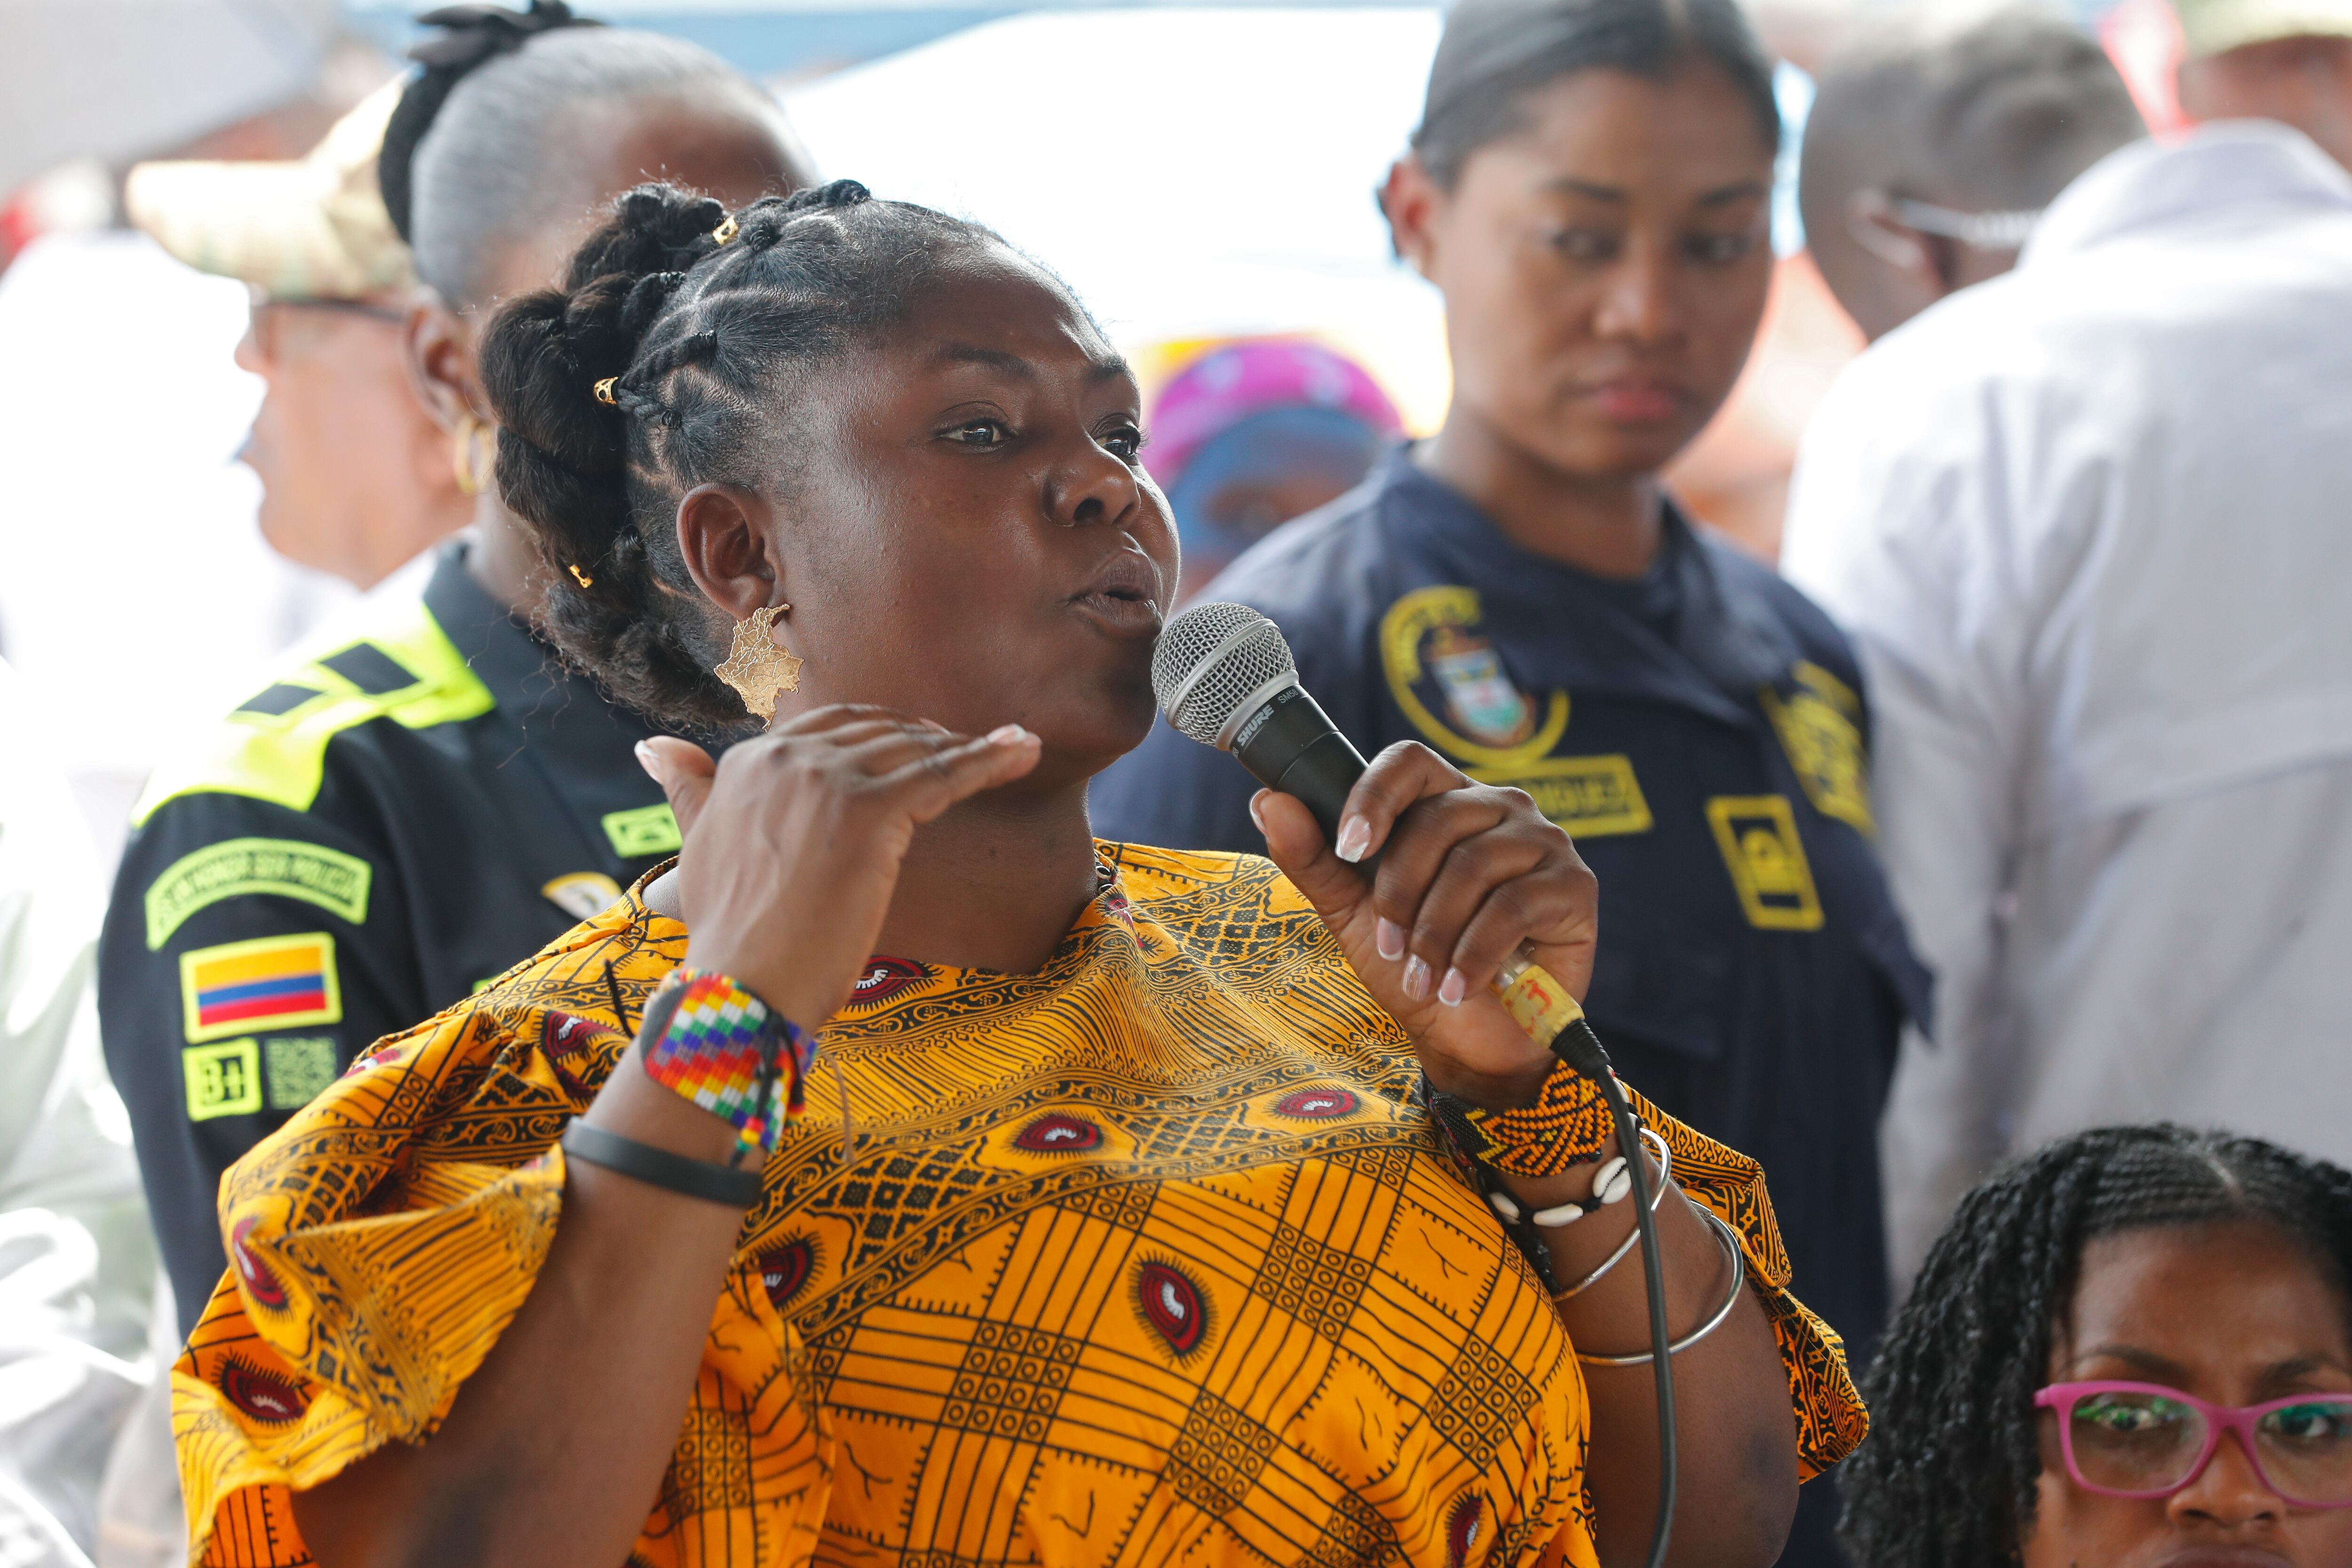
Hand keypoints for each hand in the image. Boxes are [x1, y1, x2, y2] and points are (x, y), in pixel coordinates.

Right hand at [636, 707, 1039, 1026]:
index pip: (833, 726)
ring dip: (969, 748)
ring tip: (1012, 749)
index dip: (884, 733)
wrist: (741, 987)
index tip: (923, 742)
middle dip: (929, 738)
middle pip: (880, 732)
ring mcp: (827, 779)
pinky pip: (944, 775)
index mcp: (749, 760)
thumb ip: (689, 789)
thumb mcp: (699, 846)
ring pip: (916, 751)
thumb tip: (652, 746)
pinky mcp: (869, 809)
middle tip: (970, 750)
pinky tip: (1024, 753)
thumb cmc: (730, 934)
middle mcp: (786, 756)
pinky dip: (989, 760)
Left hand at [1253, 741, 1598, 1110]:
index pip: (1408, 761)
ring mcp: (1543, 842)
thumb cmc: (1416, 970)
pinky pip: (1513, 905)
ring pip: (1472, 865)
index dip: (1374, 796)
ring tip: (1422, 977)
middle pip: (1436, 820)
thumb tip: (1268, 801)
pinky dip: (1472, 955)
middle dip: (1399, 892)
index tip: (1349, 848)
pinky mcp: (1575, 886)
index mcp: (1445, 801)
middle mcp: (1499, 808)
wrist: (1472, 1042)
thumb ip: (1315, 859)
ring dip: (1434, 933)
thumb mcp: (1353, 915)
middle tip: (1388, 946)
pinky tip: (1456, 987)